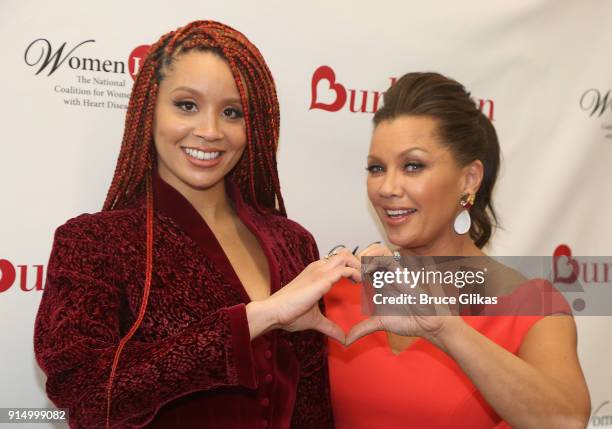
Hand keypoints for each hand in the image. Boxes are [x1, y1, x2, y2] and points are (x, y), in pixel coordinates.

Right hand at [248, 248, 360, 342]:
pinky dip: (358, 274)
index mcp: (315, 272)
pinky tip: (362, 284)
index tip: (363, 280)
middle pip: (344, 254)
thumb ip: (330, 327)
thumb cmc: (288, 314)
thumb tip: (343, 338)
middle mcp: (318, 267)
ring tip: (369, 279)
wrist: (273, 312)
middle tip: (369, 277)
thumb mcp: (314, 320)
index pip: (338, 261)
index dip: (352, 267)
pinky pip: (346, 270)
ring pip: (346, 257)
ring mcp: (320, 271)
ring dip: (360, 266)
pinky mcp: (322, 279)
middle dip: (359, 262)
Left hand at [346, 244, 461, 349]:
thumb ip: (361, 329)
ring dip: (362, 257)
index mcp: (377, 283)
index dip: (349, 269)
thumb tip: (346, 341)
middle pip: (365, 254)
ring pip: (374, 249)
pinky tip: (366, 272)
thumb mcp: (378, 324)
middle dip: (353, 260)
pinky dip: (371, 259)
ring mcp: (391, 270)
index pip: (360, 266)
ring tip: (357, 272)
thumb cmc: (408, 321)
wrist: (427, 322)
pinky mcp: (399, 268)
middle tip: (348, 275)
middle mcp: (383, 274)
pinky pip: (383, 254)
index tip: (344, 281)